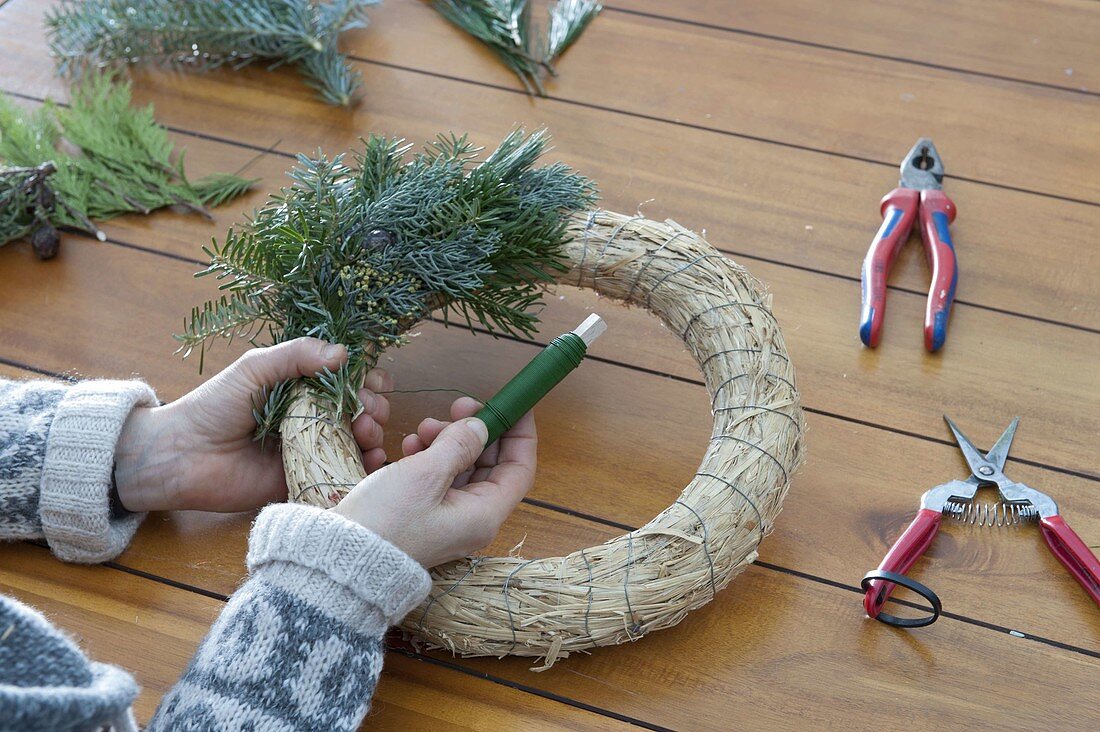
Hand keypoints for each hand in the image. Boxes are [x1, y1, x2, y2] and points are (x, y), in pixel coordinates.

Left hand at [114, 338, 392, 512]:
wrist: (181, 455)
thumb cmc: (213, 405)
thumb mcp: (255, 368)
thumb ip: (296, 355)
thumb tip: (344, 354)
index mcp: (302, 387)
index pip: (348, 380)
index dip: (367, 379)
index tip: (372, 382)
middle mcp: (312, 417)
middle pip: (361, 410)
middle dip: (374, 408)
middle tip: (366, 412)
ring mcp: (311, 450)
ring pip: (358, 441)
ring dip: (374, 434)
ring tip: (366, 434)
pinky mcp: (305, 480)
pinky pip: (343, 474)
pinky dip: (365, 467)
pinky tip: (372, 460)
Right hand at [332, 398, 536, 567]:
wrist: (339, 559)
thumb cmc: (385, 521)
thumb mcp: (425, 474)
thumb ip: (458, 445)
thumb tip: (480, 426)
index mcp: (484, 515)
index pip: (520, 469)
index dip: (520, 434)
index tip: (513, 404)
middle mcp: (472, 520)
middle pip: (490, 466)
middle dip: (475, 432)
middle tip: (456, 406)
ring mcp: (448, 519)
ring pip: (462, 469)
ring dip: (448, 442)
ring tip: (423, 427)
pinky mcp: (424, 516)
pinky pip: (438, 479)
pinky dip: (430, 457)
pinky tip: (409, 444)